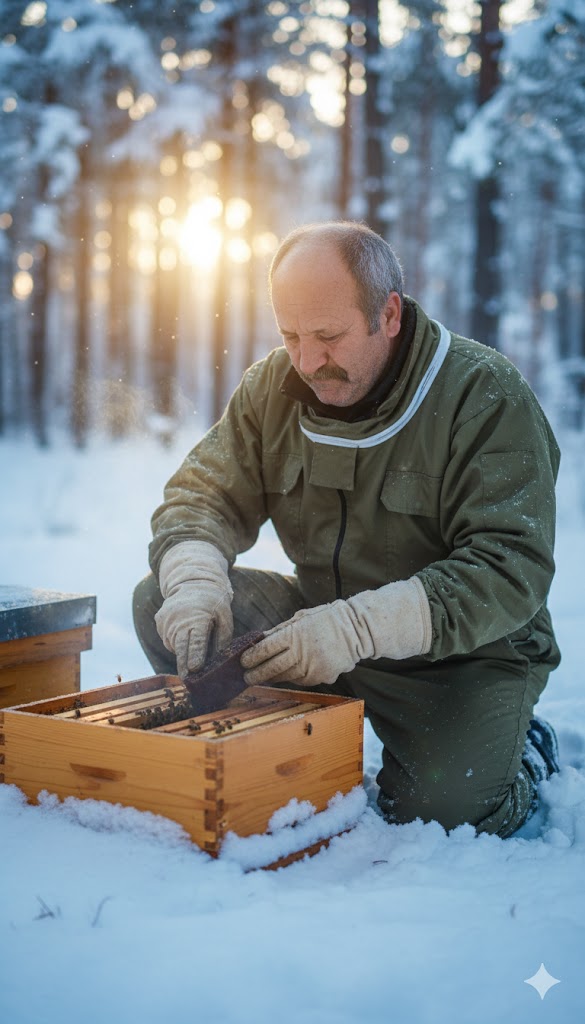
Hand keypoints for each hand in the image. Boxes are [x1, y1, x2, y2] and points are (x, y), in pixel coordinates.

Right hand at [155, 541, 232, 677]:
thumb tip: (219, 661)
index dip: (196, 655)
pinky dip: (176, 641)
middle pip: (181, 647)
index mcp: (198, 618)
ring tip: (192, 649)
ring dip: (182, 651)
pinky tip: (183, 633)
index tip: (195, 669)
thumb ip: (223, 639)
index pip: (196, 641)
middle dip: (184, 665)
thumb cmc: (214, 602)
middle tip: (187, 680)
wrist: (192, 581)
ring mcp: (167, 620)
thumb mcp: (225, 617)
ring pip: (174, 644)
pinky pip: (168, 638)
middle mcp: (179, 619)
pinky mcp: (159, 620)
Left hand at [240, 577, 432, 686]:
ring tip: (261, 676)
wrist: (357, 630)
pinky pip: (300, 680)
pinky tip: (286, 673)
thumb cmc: (326, 620)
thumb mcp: (301, 618)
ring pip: (284, 677)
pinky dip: (291, 677)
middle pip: (271, 668)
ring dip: (271, 677)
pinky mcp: (321, 678)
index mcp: (294, 634)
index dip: (251, 657)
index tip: (242, 661)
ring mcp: (312, 667)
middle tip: (245, 677)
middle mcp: (302, 653)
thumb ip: (279, 631)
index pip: (265, 649)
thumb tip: (258, 640)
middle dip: (255, 674)